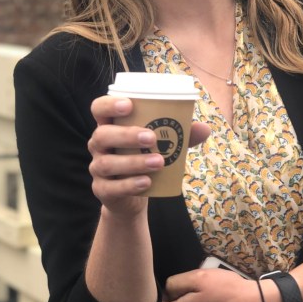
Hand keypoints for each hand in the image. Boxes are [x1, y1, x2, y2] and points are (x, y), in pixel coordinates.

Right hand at [88, 96, 209, 216]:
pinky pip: (111, 187)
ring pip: (107, 163)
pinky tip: (146, 183)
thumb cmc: (144, 159)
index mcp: (110, 126)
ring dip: (134, 162)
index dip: (109, 104)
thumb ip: (181, 135)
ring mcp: (97, 168)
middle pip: (102, 135)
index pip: (98, 109)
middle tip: (152, 138)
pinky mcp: (102, 190)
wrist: (133, 197)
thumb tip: (205, 128)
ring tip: (159, 162)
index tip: (129, 105)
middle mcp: (99, 145)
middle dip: (126, 135)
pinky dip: (129, 184)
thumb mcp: (162, 145)